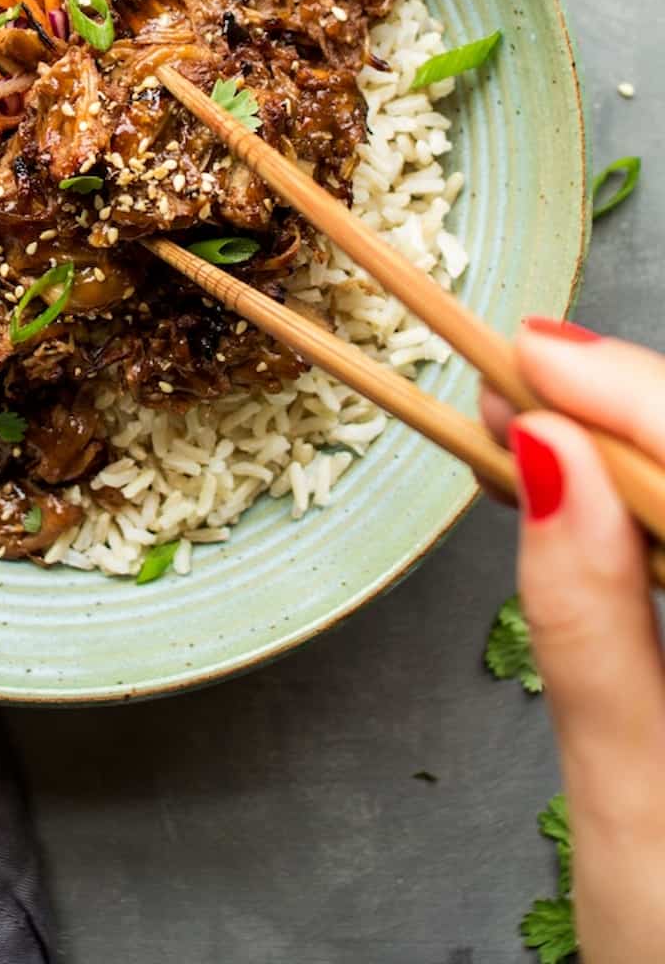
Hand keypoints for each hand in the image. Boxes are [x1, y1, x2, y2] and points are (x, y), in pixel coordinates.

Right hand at [481, 318, 664, 963]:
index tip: (531, 356)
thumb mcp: (632, 811)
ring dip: (643, 450)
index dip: (637, 395)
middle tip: (518, 382)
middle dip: (634, 409)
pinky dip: (660, 505)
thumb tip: (549, 456)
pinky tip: (599, 495)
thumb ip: (592, 627)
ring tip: (539, 424)